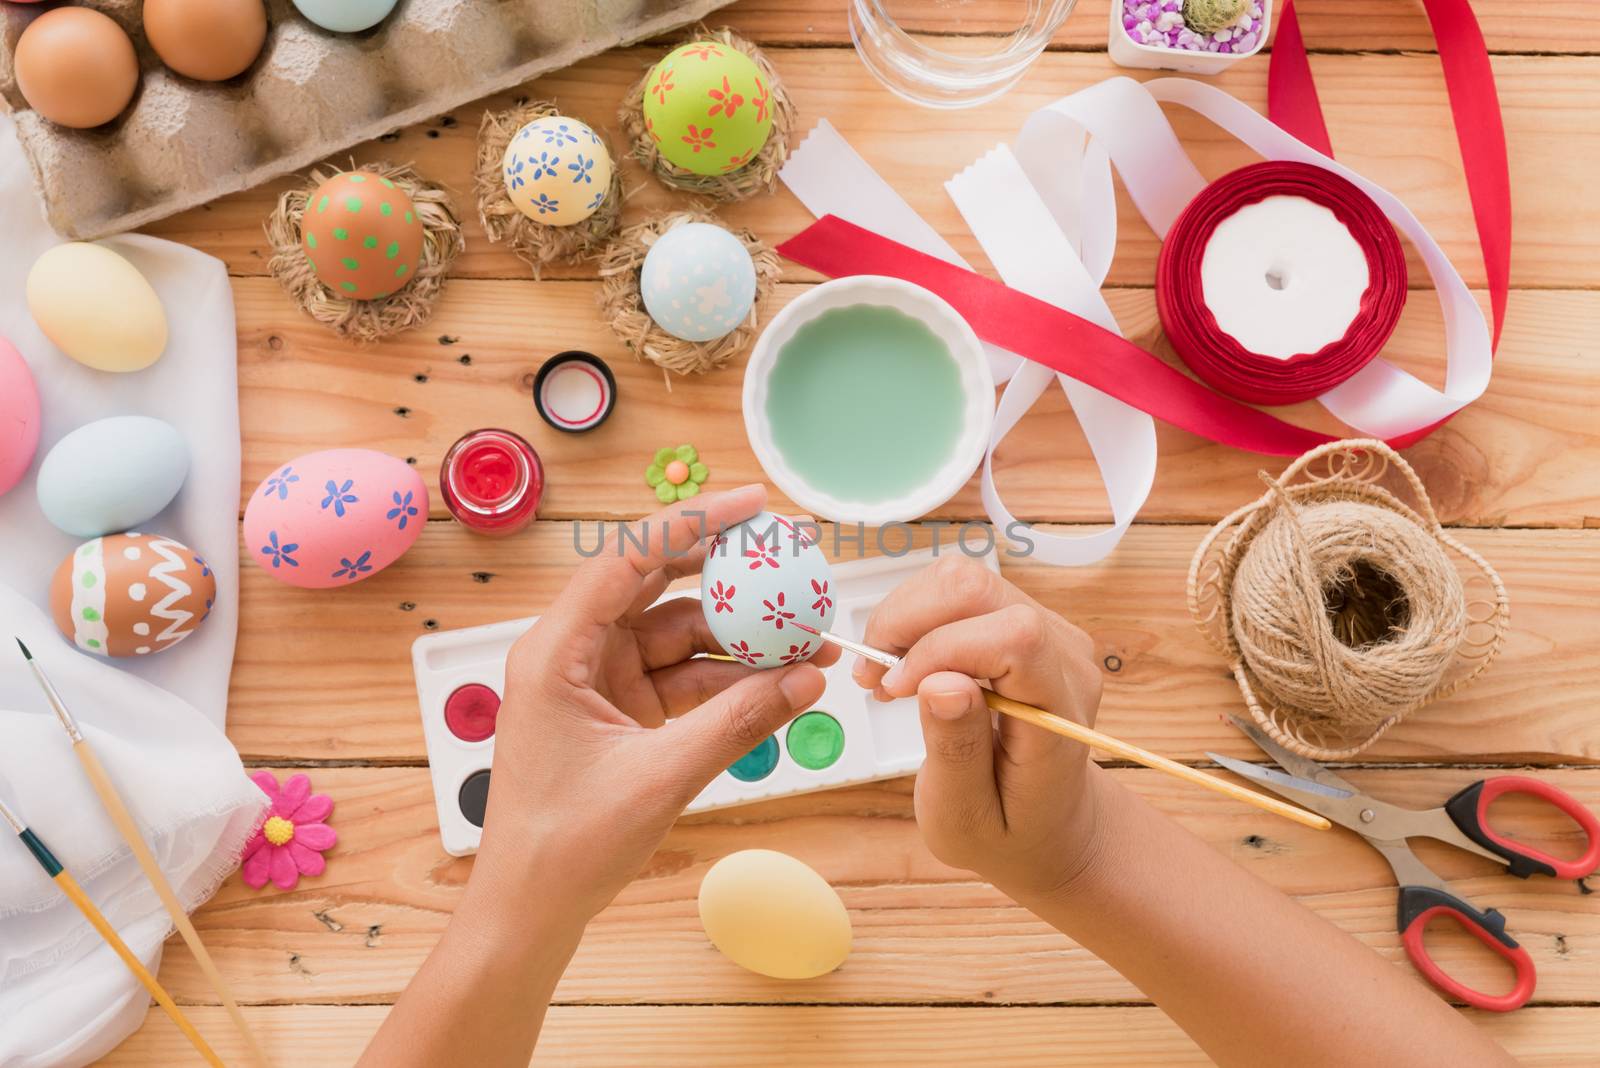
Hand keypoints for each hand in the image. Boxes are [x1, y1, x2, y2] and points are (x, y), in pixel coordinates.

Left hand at [474, 485, 835, 920]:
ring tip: (809, 641)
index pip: (628, 559)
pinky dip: (731, 680)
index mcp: (555, 651)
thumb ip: (737, 723)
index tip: (753, 504)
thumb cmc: (566, 845)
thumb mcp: (661, 777)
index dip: (693, 523)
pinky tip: (782, 682)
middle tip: (791, 558)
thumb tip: (807, 678)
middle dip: (728, 573)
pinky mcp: (621, 711)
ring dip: (742, 639)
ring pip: (681, 635)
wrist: (531, 909)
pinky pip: (685, 677)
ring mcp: (599, 680)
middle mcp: (573, 652)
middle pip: (658, 585)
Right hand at [853, 556, 1103, 903]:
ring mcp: (1046, 631)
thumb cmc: (1008, 830)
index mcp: (1060, 711)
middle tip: (873, 680)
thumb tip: (939, 682)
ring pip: (961, 578)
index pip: (1015, 637)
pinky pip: (958, 591)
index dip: (941, 649)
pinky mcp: (1020, 620)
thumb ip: (956, 752)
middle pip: (979, 589)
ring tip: (884, 676)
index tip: (894, 693)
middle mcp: (1064, 656)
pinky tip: (904, 664)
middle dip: (908, 622)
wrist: (1048, 823)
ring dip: (905, 618)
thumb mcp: (968, 820)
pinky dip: (915, 618)